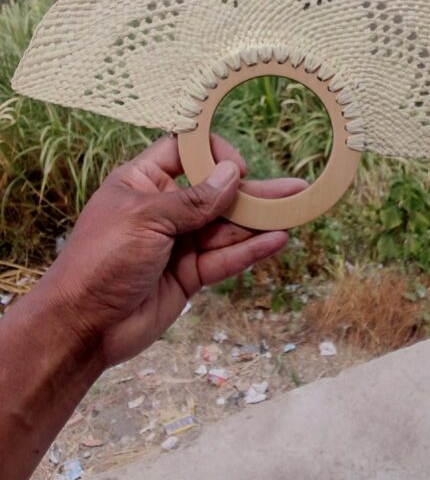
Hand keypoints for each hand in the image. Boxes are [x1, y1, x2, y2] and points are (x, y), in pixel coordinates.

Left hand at [38, 135, 305, 367]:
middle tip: (293, 185)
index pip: (184, 152)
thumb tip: (233, 174)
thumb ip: (194, 200)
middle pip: (215, 192)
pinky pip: (225, 258)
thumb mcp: (147, 219)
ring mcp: (178, 242)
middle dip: (253, 189)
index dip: (213, 152)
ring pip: (226, 226)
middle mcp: (164, 208)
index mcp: (142, 182)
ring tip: (297, 209)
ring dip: (260, 219)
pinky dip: (250, 250)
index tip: (237, 166)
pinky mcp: (189, 274)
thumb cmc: (101, 260)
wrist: (82, 327)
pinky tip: (278, 239)